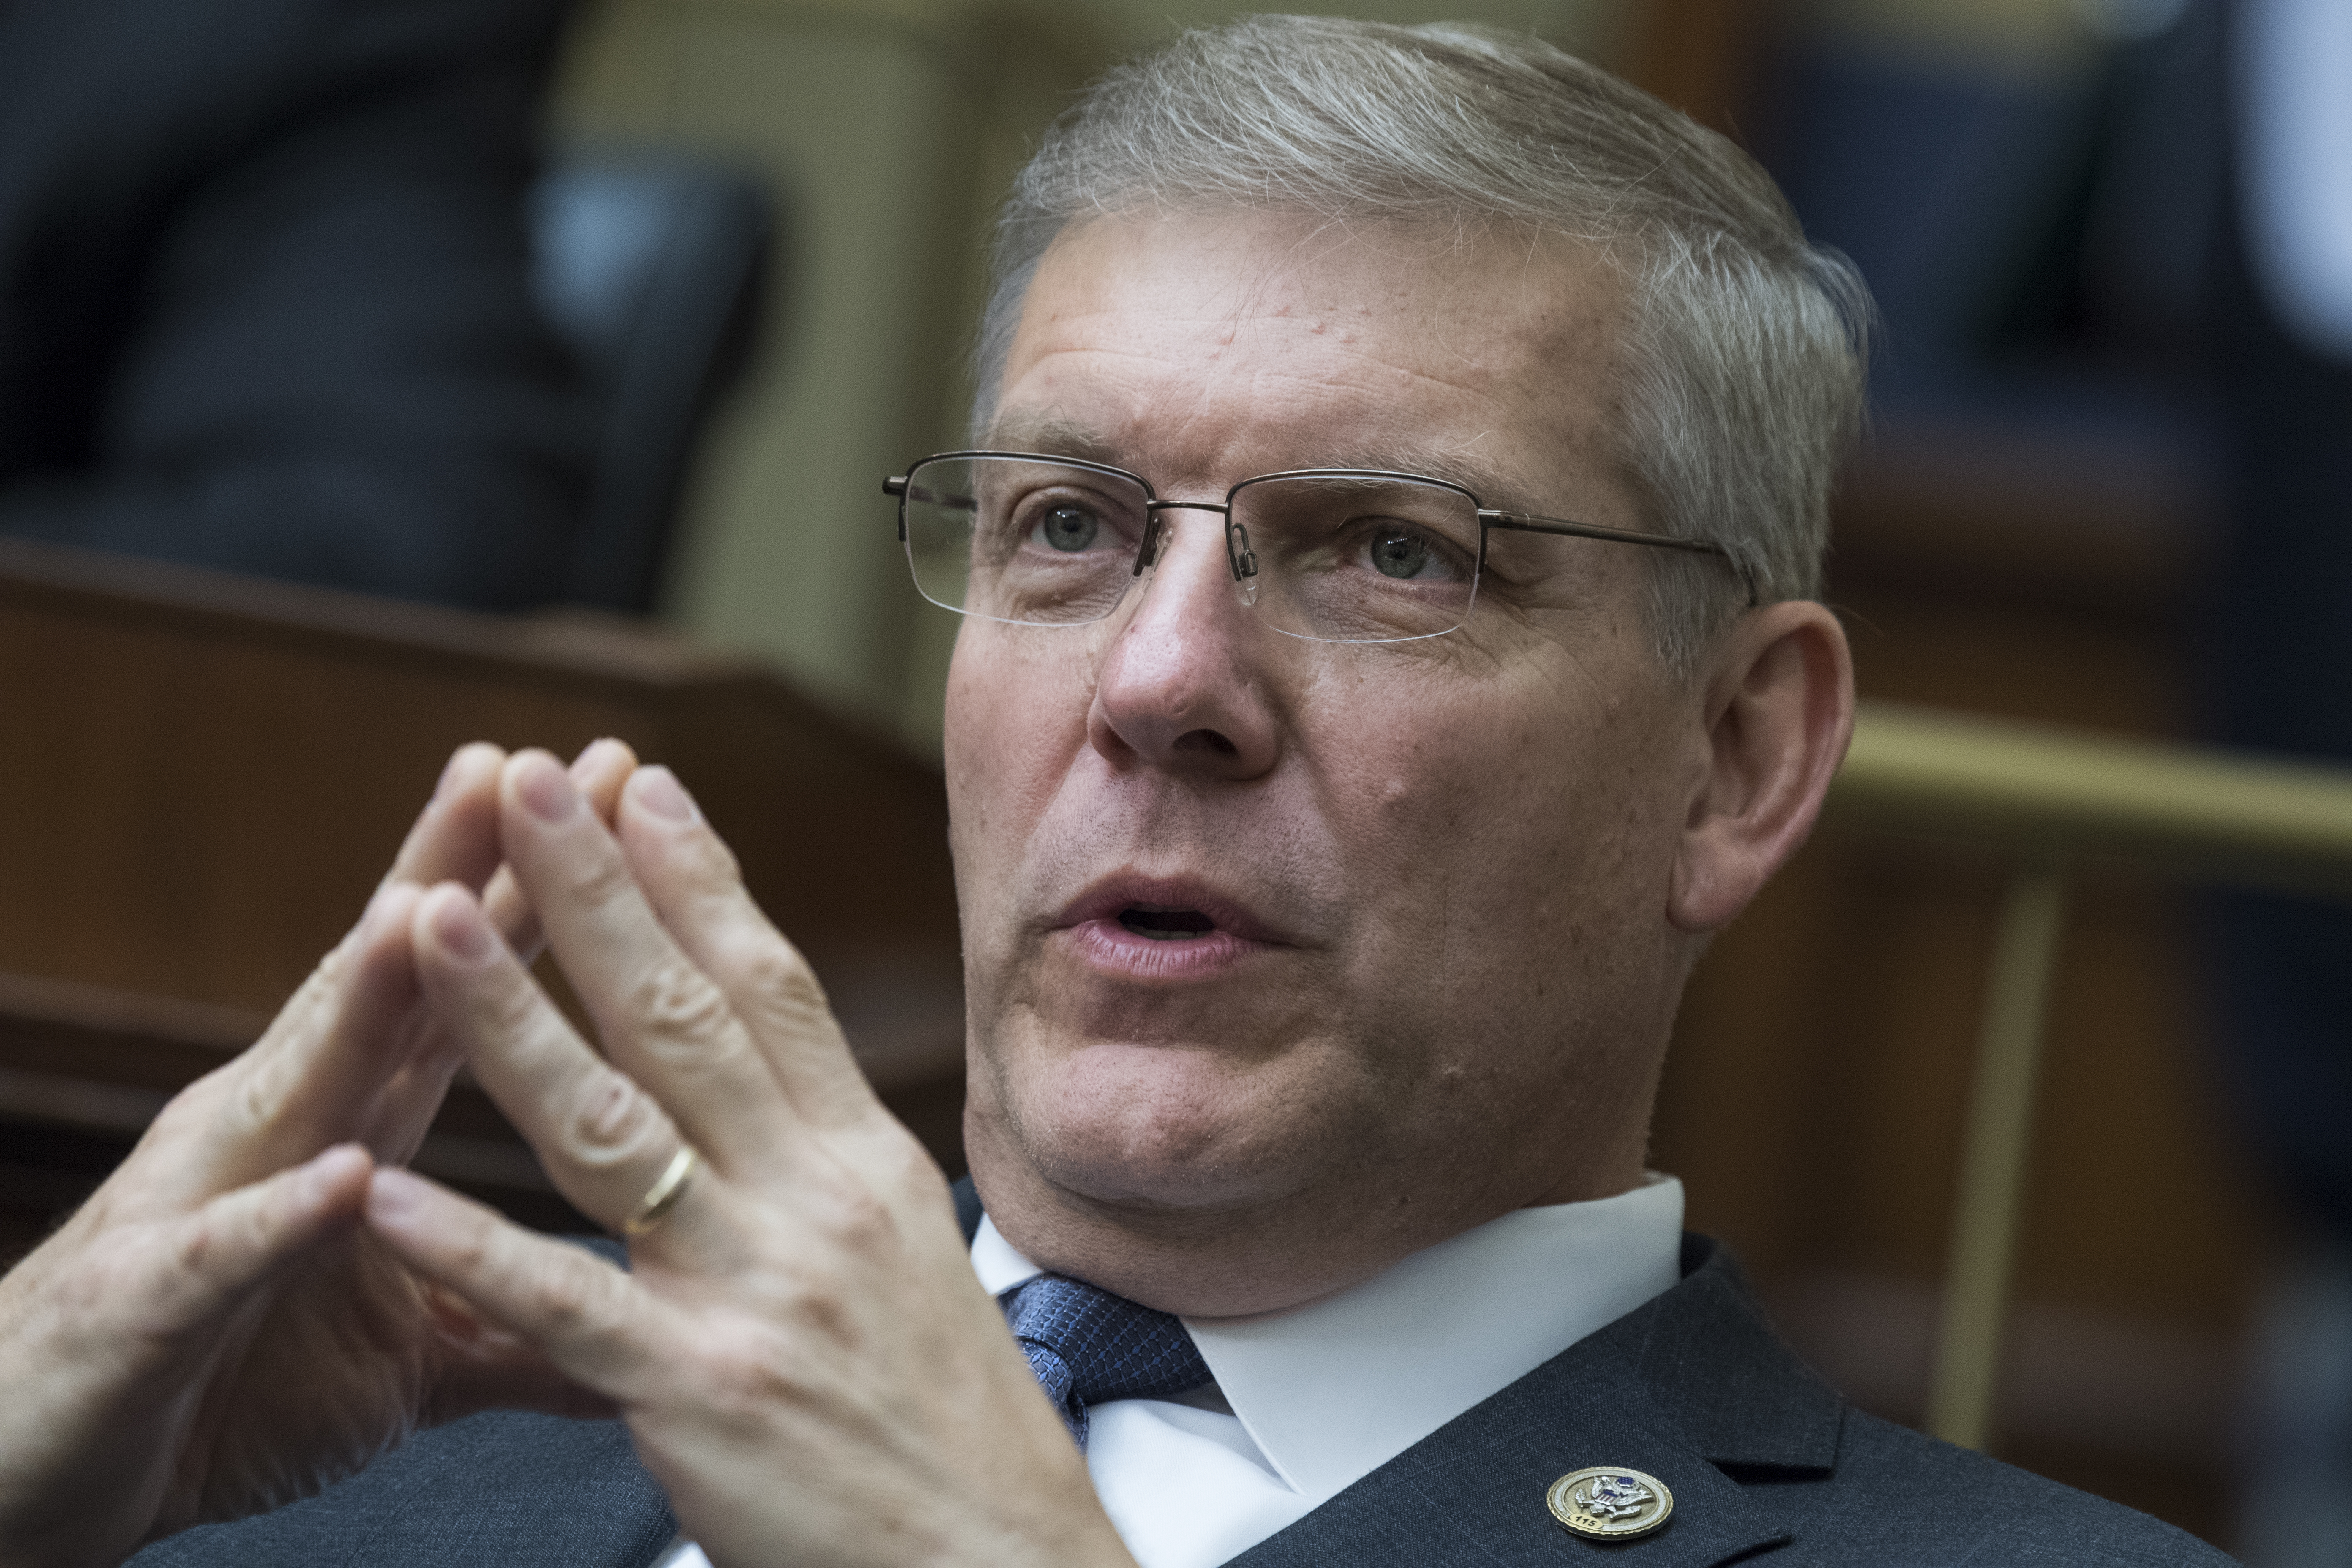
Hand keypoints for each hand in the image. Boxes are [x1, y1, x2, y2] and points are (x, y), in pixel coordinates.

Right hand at [0, 740, 635, 1567]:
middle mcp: (280, 1131)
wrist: (36, 1476)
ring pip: (296, 1082)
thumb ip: (510, 1318)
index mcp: (348, 1125)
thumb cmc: (224, 1389)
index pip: (455, 987)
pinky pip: (221, 1256)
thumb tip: (629, 1322)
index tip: (614, 788)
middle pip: (380, 987)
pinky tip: (342, 1174)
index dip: (533, 890)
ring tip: (424, 909)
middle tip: (529, 765)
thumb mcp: (405, 1358)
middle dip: (455, 875)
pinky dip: (281, 1215)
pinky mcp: (149, 1306)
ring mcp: (206, 1203)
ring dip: (358, 998)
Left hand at [364, 751, 1137, 1567]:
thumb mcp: (912, 1264)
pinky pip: (564, 1306)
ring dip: (512, 1016)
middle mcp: (813, 1202)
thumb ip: (829, 1174)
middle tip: (532, 781)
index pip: (773, 991)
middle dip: (597, 891)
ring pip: (613, 1126)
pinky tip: (393, 1192)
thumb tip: (780, 1091)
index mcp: (863, 1167)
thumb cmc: (951, 1427)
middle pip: (686, 1018)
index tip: (646, 787)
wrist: (1002, 1564)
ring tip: (430, 920)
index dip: (705, 880)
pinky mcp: (698, 1395)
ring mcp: (755, 1292)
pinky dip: (472, 1248)